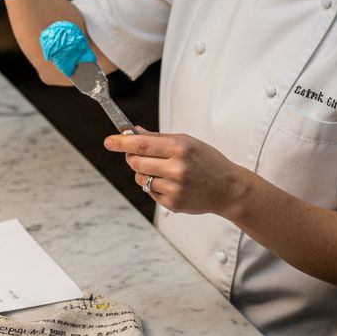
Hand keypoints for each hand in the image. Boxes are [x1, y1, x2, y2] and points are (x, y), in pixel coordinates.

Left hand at [104, 126, 249, 214]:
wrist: (228, 188)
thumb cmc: (208, 162)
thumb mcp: (187, 142)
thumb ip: (158, 138)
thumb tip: (133, 132)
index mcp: (180, 148)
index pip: (141, 144)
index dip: (121, 142)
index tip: (108, 141)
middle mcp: (177, 168)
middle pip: (136, 162)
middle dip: (132, 158)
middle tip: (139, 155)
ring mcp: (174, 188)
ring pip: (141, 179)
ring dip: (144, 173)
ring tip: (162, 170)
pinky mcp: (173, 203)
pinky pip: (150, 192)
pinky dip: (155, 187)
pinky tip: (171, 183)